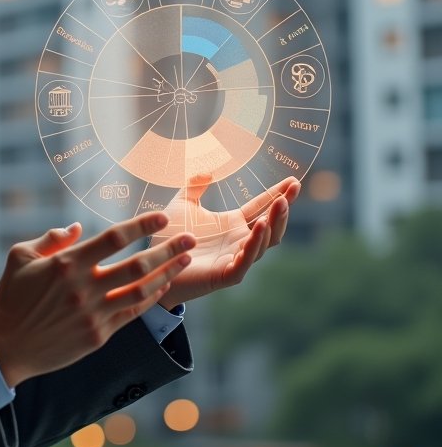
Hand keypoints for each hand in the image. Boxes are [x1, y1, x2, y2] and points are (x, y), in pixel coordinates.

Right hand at [0, 212, 195, 387]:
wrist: (4, 345)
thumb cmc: (10, 296)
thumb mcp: (20, 256)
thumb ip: (51, 239)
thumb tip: (76, 227)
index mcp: (66, 263)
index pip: (112, 238)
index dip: (141, 225)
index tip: (162, 216)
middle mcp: (84, 288)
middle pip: (138, 265)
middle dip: (169, 249)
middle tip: (191, 237)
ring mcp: (93, 314)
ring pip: (142, 291)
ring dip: (168, 273)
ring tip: (185, 260)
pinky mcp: (97, 335)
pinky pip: (132, 313)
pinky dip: (151, 298)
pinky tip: (162, 287)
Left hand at [152, 174, 300, 306]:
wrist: (153, 266)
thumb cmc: (169, 239)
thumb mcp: (182, 206)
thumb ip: (194, 188)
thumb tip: (207, 172)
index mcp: (232, 224)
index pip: (261, 207)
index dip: (277, 194)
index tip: (293, 180)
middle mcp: (239, 241)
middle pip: (270, 225)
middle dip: (282, 208)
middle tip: (292, 190)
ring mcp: (235, 258)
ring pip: (264, 243)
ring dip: (272, 224)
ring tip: (279, 205)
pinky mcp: (226, 274)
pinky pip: (245, 261)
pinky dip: (254, 245)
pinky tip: (260, 228)